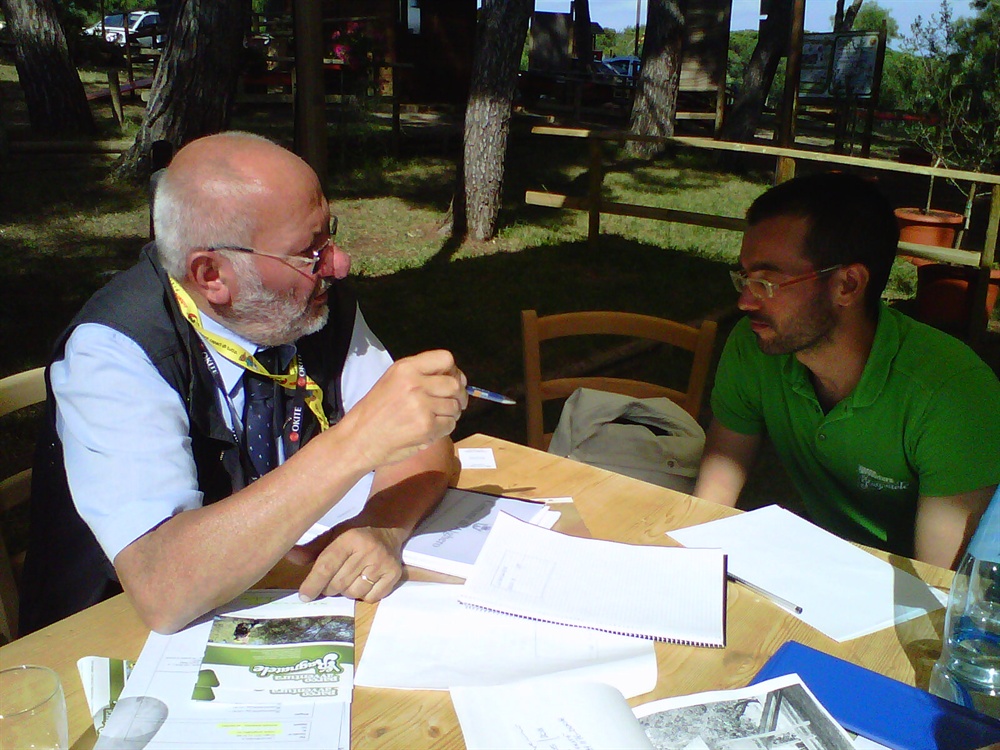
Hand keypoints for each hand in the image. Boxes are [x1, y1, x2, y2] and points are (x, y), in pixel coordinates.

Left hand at [290, 523, 404, 602]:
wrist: (386, 526)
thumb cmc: (354, 533)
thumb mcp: (332, 535)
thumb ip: (311, 549)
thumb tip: (289, 557)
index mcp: (349, 538)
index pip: (327, 566)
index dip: (313, 584)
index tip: (304, 596)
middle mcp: (368, 550)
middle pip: (338, 583)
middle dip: (329, 588)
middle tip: (330, 582)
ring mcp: (383, 563)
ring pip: (353, 593)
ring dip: (346, 591)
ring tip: (349, 579)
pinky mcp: (394, 574)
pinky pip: (371, 597)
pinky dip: (363, 595)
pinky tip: (363, 582)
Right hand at [340, 350, 467, 468]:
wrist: (359, 438)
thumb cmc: (375, 411)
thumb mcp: (393, 380)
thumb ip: (421, 375)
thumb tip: (456, 379)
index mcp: (405, 368)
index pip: (446, 359)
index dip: (454, 371)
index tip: (453, 382)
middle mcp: (414, 383)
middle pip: (455, 384)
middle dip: (458, 396)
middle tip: (452, 404)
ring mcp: (421, 405)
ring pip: (455, 407)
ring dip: (450, 414)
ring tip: (434, 418)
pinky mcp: (426, 426)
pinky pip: (450, 424)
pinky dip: (444, 429)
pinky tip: (429, 430)